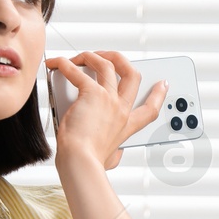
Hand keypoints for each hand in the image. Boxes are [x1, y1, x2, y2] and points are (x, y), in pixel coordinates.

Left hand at [45, 51, 168, 170]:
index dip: (159, 94)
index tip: (162, 84)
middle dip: (120, 59)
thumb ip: (116, 153)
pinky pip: (77, 71)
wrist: (81, 161)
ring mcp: (109, 100)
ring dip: (92, 56)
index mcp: (127, 125)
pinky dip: (65, 64)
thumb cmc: (91, 162)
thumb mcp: (111, 160)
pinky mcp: (91, 94)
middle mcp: (121, 109)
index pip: (150, 108)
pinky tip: (57, 64)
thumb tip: (116, 153)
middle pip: (132, 74)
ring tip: (79, 58)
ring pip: (107, 64)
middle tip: (106, 56)